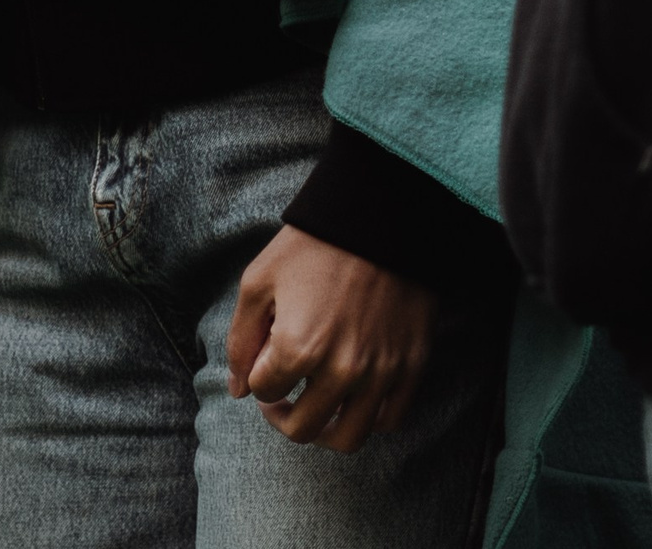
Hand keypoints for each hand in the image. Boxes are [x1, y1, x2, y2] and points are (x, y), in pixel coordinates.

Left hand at [226, 224, 435, 448]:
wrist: (382, 212)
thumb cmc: (314, 243)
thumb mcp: (260, 279)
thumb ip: (241, 339)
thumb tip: (240, 390)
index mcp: (298, 347)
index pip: (265, 392)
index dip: (259, 379)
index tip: (265, 363)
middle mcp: (341, 369)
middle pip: (303, 427)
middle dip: (283, 416)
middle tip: (282, 397)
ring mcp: (380, 372)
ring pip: (347, 438)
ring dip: (324, 431)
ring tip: (317, 410)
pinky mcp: (411, 365)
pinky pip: (390, 420)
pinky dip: (370, 419)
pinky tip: (356, 398)